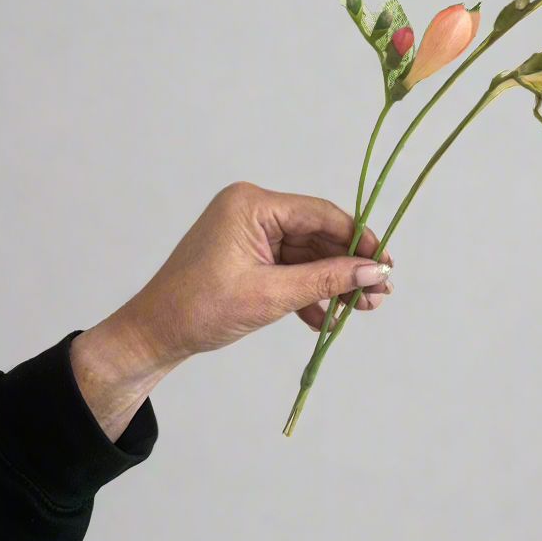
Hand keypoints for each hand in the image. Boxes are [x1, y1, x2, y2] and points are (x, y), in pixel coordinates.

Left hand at [69, 181, 392, 440]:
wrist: (155, 335)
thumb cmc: (201, 309)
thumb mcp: (272, 295)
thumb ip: (327, 279)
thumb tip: (376, 272)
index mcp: (253, 204)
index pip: (321, 214)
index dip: (359, 240)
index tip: (386, 265)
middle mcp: (255, 211)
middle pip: (319, 235)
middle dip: (349, 267)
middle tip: (379, 293)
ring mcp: (253, 233)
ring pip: (309, 255)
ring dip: (334, 283)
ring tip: (361, 309)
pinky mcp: (251, 256)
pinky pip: (292, 268)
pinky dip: (310, 292)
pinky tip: (328, 318)